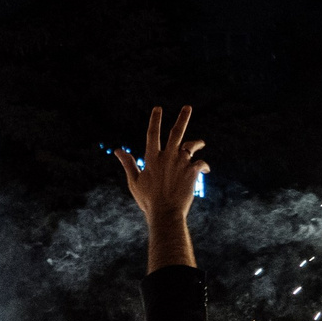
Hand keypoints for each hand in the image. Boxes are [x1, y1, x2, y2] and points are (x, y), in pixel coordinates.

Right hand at [112, 105, 207, 229]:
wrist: (165, 213)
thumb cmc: (148, 200)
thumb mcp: (134, 181)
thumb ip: (128, 163)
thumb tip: (117, 150)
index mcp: (152, 158)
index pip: (152, 134)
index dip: (155, 120)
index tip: (158, 108)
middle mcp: (167, 157)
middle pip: (176, 132)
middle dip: (183, 118)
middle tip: (188, 107)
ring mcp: (181, 163)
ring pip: (192, 145)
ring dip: (197, 143)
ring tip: (200, 143)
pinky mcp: (192, 172)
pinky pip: (201, 163)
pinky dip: (204, 165)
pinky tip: (204, 169)